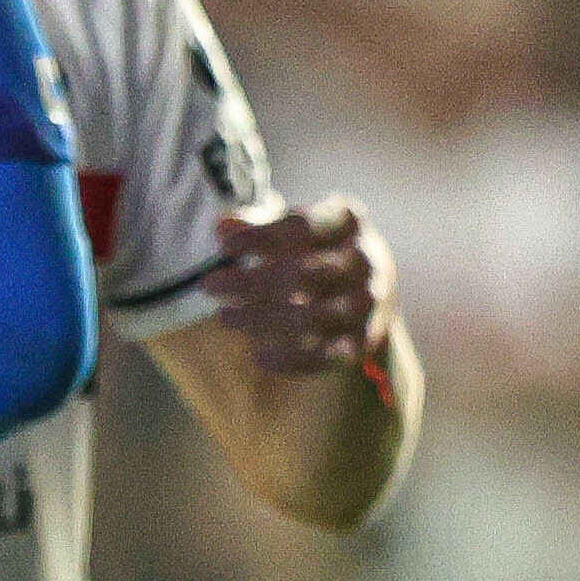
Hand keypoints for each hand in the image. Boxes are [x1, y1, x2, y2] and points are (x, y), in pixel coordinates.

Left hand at [210, 199, 393, 377]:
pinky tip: (257, 352)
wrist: (371, 294)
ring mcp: (367, 303)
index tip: (225, 247)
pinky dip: (287, 358)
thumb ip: (259, 227)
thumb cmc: (318, 251)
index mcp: (349, 222)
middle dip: (250, 282)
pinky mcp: (363, 340)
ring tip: (225, 316)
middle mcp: (366, 260)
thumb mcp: (295, 230)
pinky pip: (322, 355)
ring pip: (310, 317)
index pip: (302, 227)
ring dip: (260, 319)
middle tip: (208, 285)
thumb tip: (220, 225)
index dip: (261, 237)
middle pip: (303, 274)